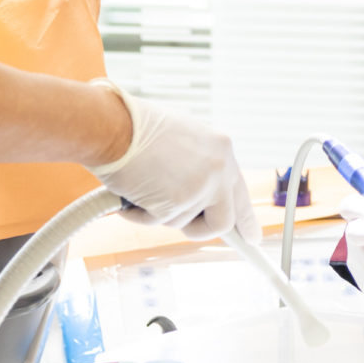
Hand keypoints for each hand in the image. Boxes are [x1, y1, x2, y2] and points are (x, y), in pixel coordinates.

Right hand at [85, 83, 255, 240]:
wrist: (111, 126)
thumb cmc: (136, 127)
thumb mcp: (182, 137)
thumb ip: (198, 164)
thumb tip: (200, 193)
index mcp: (222, 149)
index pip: (240, 191)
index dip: (246, 218)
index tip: (252, 237)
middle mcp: (218, 169)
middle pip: (225, 220)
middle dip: (203, 229)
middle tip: (192, 230)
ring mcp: (200, 188)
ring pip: (183, 222)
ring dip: (159, 213)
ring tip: (141, 187)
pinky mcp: (176, 203)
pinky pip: (158, 222)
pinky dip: (140, 215)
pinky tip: (130, 193)